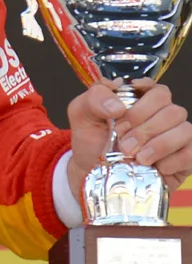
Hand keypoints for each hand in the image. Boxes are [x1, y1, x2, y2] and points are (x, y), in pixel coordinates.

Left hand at [67, 79, 191, 197]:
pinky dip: (171, 161)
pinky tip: (154, 167)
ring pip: (184, 129)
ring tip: (136, 157)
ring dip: (158, 145)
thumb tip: (117, 105)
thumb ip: (94, 99)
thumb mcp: (82, 115)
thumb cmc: (91, 142)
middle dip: (145, 128)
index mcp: (141, 99)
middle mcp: (162, 115)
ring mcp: (176, 136)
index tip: (121, 114)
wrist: (93, 174)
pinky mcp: (185, 158)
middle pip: (171, 109)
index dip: (141, 102)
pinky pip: (191, 153)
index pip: (156, 89)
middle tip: (124, 143)